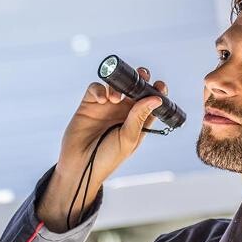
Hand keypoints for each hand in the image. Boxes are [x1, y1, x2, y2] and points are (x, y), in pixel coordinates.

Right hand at [37, 67, 166, 230]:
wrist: (80, 166)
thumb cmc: (107, 158)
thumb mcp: (128, 139)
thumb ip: (140, 117)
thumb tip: (156, 98)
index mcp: (136, 121)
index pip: (150, 102)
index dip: (156, 92)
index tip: (160, 86)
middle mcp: (122, 111)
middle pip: (134, 88)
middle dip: (139, 79)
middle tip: (142, 75)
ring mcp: (106, 106)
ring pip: (115, 85)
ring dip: (118, 85)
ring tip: (116, 98)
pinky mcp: (89, 104)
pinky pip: (96, 89)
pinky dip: (100, 90)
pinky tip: (102, 100)